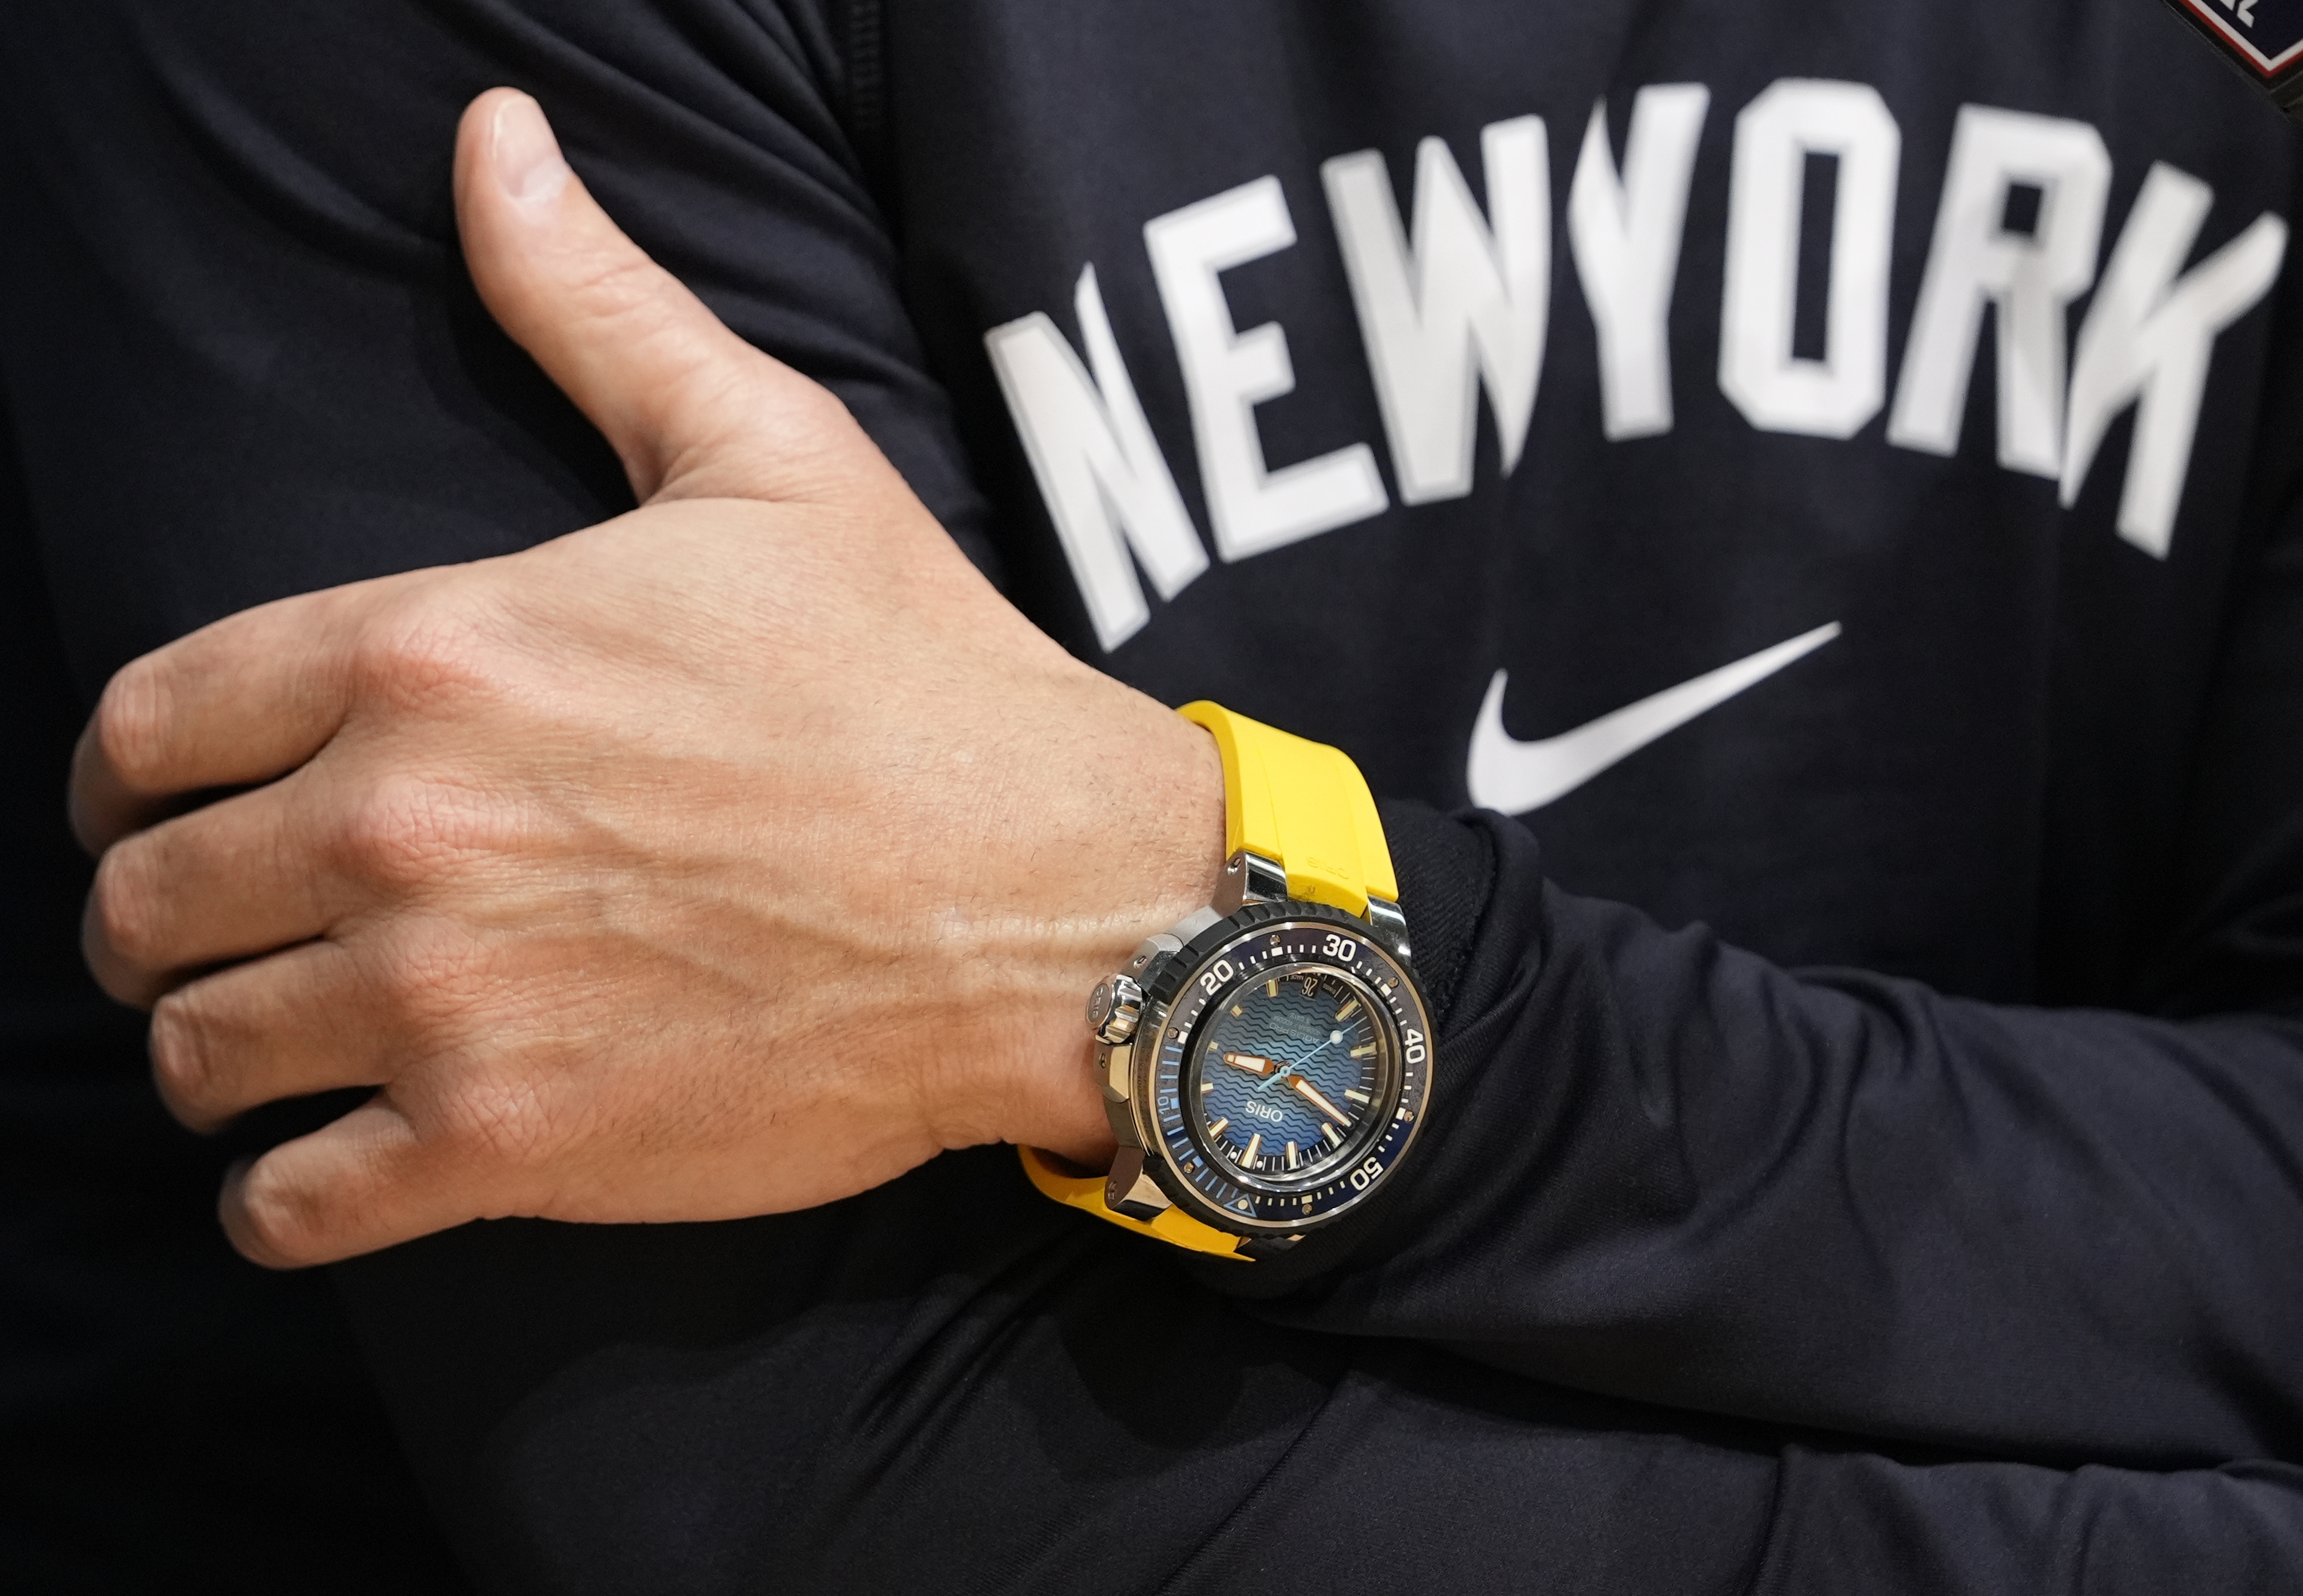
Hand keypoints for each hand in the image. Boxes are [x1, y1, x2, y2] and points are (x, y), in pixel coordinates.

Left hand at [70, 88, 1222, 1267]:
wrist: (1057, 904)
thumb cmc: (919, 679)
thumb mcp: (766, 455)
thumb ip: (594, 307)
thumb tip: (494, 144)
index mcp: (434, 645)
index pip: (143, 727)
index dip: (125, 776)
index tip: (164, 805)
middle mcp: (403, 824)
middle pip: (141, 904)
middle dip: (160, 919)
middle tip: (233, 931)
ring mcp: (447, 999)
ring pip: (194, 1057)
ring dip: (219, 1051)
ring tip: (285, 1046)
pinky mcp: (511, 1147)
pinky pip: (289, 1212)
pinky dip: (285, 1198)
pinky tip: (338, 1163)